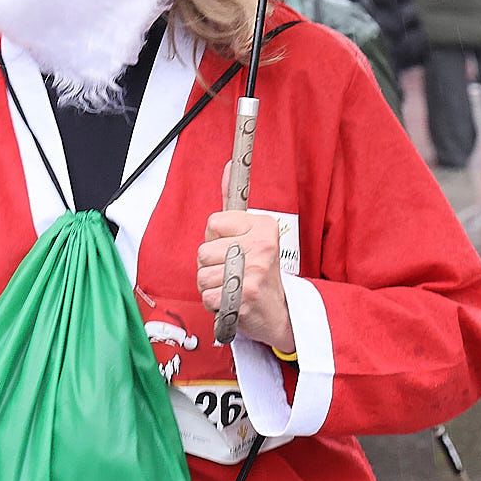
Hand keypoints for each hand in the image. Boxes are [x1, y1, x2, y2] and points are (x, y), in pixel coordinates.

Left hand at [198, 207, 293, 354]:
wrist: (279, 313)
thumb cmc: (259, 271)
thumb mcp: (252, 233)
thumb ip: (234, 202)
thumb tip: (227, 167)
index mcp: (263, 226)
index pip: (212, 223)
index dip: (215, 239)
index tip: (232, 248)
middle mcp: (262, 246)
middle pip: (203, 251)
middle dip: (209, 266)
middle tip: (231, 272)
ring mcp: (254, 271)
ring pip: (202, 275)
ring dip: (211, 286)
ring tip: (231, 286)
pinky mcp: (245, 296)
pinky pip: (207, 296)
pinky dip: (214, 304)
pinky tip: (231, 301)